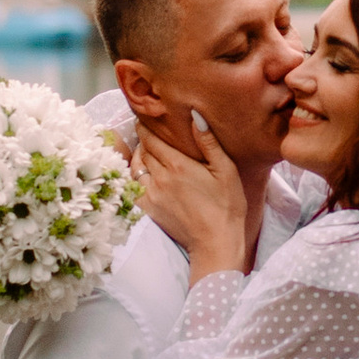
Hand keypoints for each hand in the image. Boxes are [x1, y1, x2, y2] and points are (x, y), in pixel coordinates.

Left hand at [132, 110, 247, 279]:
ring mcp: (151, 195)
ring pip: (134, 167)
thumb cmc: (226, 205)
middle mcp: (160, 178)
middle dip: (144, 140)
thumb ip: (209, 142)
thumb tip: (195, 116)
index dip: (146, 127)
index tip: (145, 119)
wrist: (216, 242)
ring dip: (138, 157)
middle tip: (147, 132)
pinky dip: (134, 177)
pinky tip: (142, 174)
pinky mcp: (148, 209)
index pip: (151, 138)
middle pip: (142, 151)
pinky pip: (133, 186)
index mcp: (178, 164)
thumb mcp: (226, 170)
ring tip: (144, 151)